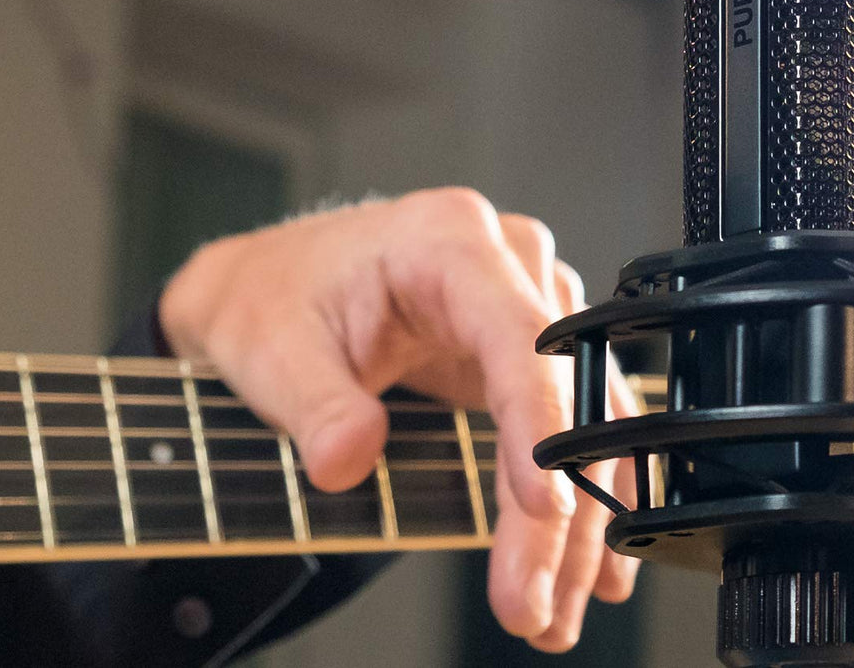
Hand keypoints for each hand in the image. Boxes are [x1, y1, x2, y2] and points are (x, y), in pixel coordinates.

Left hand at [158, 187, 641, 650]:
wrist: (268, 289)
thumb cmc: (272, 300)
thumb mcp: (269, 348)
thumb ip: (314, 404)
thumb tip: (348, 459)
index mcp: (448, 240)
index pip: (517, 333)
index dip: (541, 423)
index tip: (546, 506)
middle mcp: (508, 265)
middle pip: (562, 394)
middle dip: (557, 512)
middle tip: (532, 605)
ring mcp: (529, 308)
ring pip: (585, 424)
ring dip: (577, 527)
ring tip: (551, 613)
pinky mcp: (529, 357)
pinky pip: (574, 432)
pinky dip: (578, 504)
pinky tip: (583, 571)